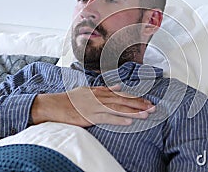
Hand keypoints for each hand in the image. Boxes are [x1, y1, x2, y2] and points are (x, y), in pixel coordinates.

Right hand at [31, 85, 154, 126]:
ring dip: (133, 111)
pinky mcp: (90, 116)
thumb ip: (104, 89)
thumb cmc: (71, 99)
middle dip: (139, 104)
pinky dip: (119, 119)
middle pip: (123, 101)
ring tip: (146, 114)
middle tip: (153, 107)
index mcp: (101, 92)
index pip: (122, 95)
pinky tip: (129, 121)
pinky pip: (107, 118)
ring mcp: (96, 107)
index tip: (148, 101)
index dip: (135, 98)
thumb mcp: (88, 90)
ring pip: (118, 109)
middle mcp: (100, 98)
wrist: (55, 105)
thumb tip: (118, 86)